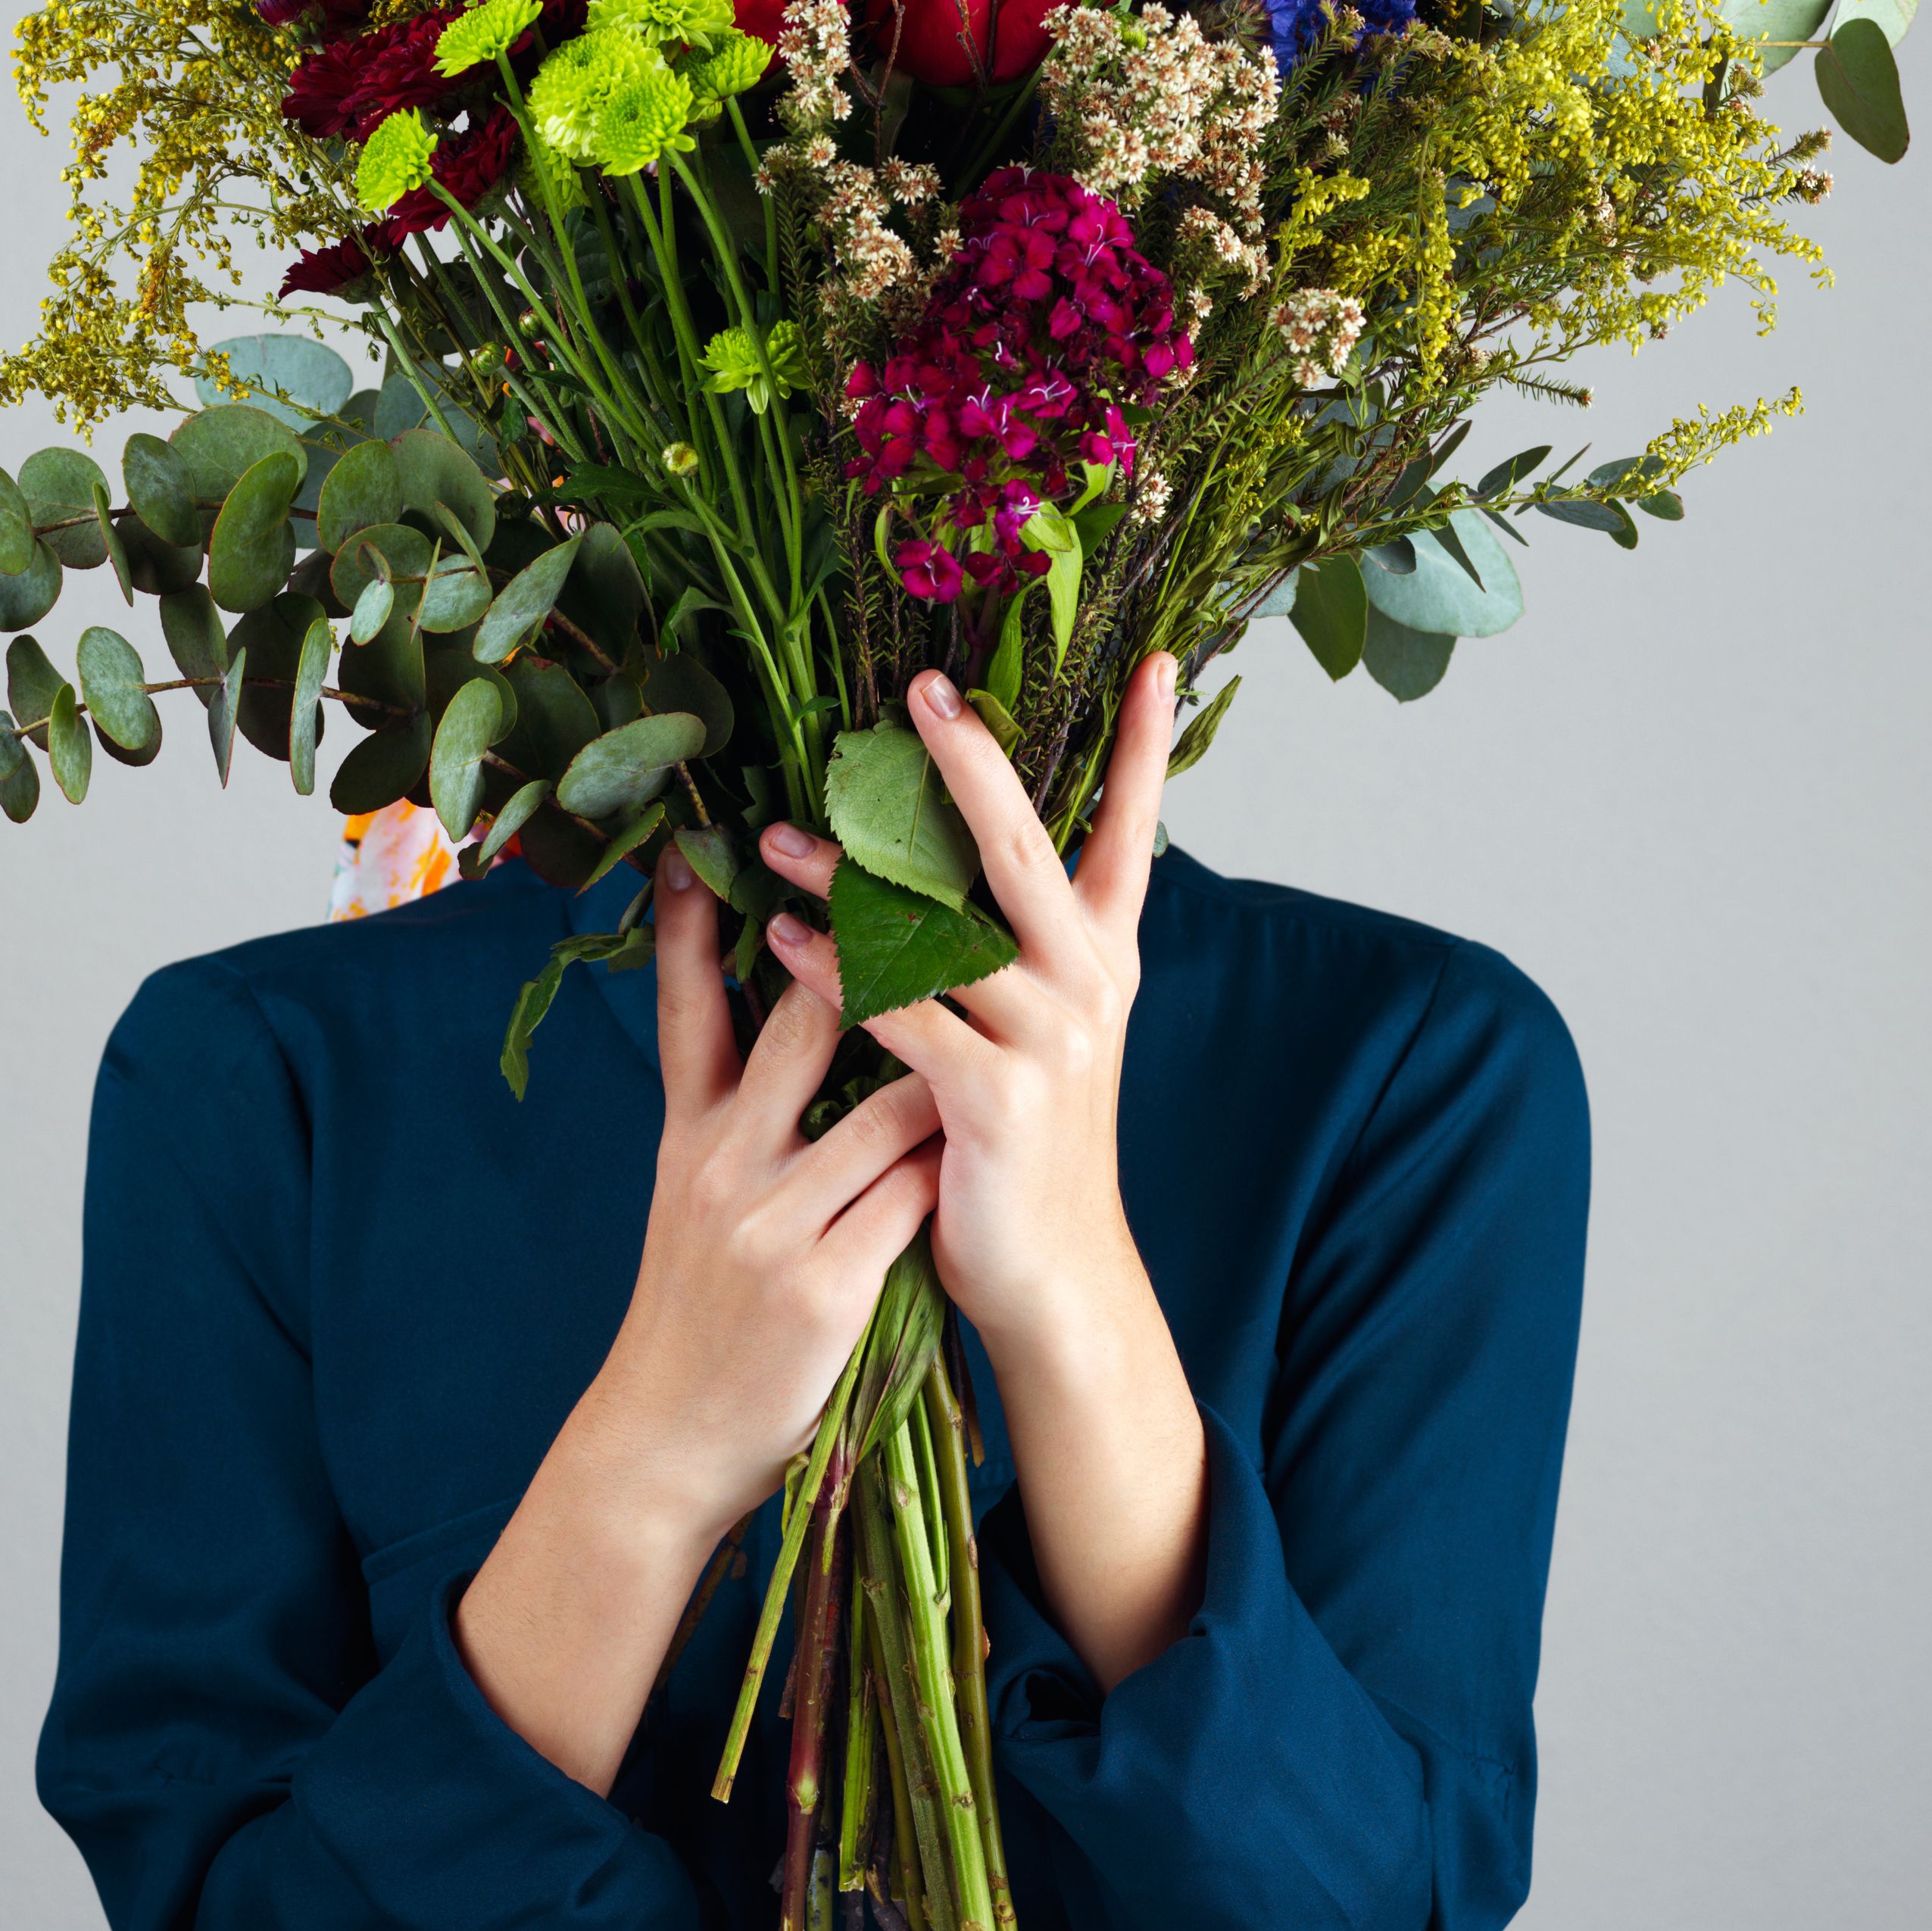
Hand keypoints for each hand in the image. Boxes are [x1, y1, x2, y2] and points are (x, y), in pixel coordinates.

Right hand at [458, 850, 941, 1789]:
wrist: (667, 1442)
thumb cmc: (701, 1309)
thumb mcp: (693, 1196)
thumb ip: (736, 1111)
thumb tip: (791, 1017)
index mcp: (689, 1133)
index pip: (686, 1005)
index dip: (688, 923)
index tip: (698, 837)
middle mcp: (721, 1161)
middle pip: (796, 1020)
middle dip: (859, 940)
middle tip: (916, 864)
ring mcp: (770, 1220)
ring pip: (880, 1101)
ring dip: (945, 1051)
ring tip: (1001, 991)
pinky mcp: (822, 1281)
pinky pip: (910, 1193)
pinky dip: (951, 1159)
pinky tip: (990, 1136)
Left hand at [755, 654, 1174, 1363]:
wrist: (1045, 1271)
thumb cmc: (1019, 1141)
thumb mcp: (1039, 1028)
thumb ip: (1012, 943)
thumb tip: (957, 846)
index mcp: (1105, 957)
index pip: (1134, 832)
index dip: (1146, 748)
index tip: (1156, 659)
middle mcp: (1089, 985)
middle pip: (1024, 847)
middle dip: (973, 761)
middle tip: (920, 692)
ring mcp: (1050, 1041)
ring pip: (938, 929)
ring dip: (847, 879)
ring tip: (775, 838)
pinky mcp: (997, 1098)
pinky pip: (902, 1015)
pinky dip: (835, 974)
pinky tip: (781, 941)